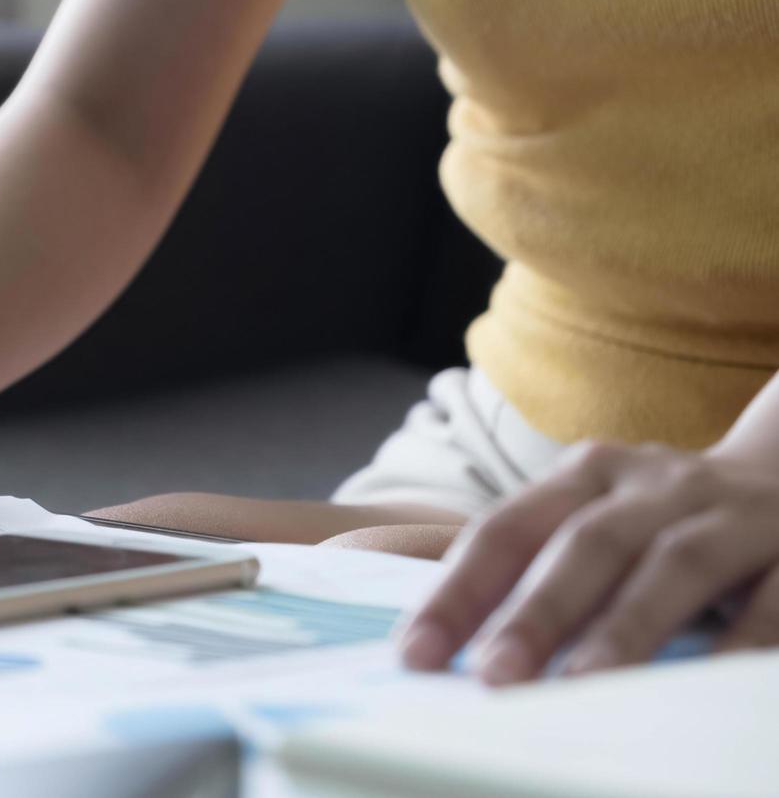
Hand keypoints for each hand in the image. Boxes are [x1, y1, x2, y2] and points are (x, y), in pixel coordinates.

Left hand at [398, 440, 778, 684]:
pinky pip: (772, 597)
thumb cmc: (669, 517)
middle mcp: (656, 485)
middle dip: (537, 612)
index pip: (506, 529)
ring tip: (584, 684)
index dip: (459, 592)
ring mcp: (732, 513)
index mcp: (588, 474)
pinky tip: (708, 679)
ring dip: (626, 627)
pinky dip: (739, 638)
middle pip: (587, 544)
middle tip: (495, 675)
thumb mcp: (600, 514)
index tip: (416, 654)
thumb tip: (441, 636)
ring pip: (673, 565)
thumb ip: (535, 561)